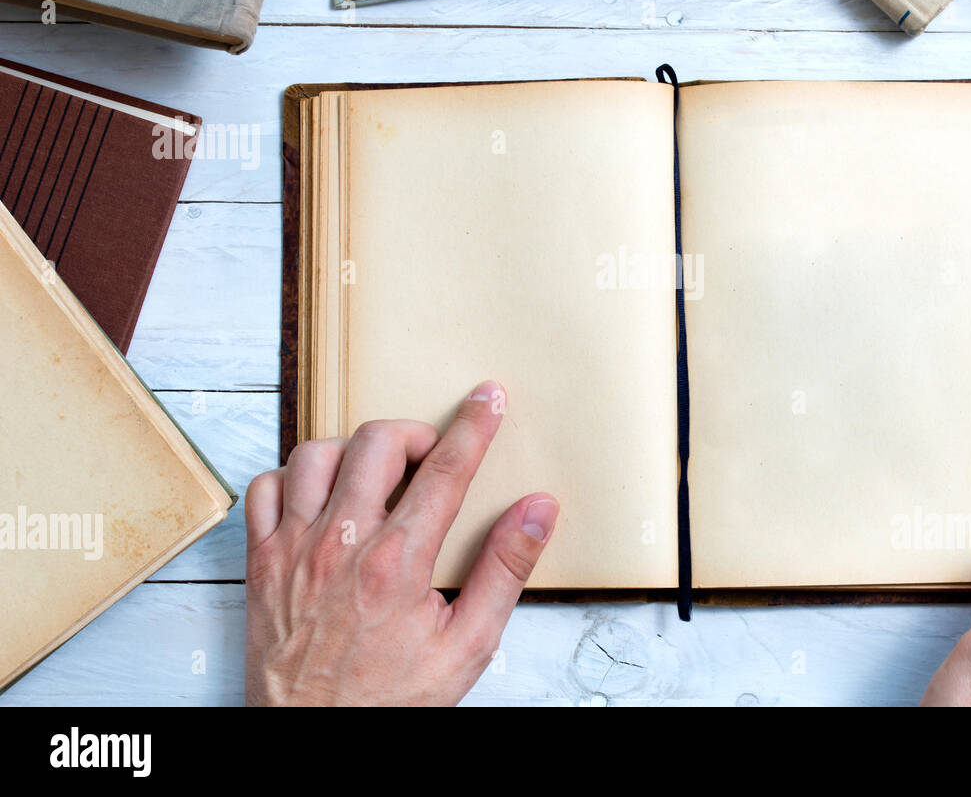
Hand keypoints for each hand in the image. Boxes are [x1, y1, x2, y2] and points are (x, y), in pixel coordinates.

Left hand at [243, 381, 557, 705]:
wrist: (315, 742)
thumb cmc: (389, 701)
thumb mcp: (468, 646)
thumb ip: (505, 570)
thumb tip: (537, 510)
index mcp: (398, 561)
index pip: (447, 469)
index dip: (475, 424)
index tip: (490, 398)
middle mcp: (341, 543)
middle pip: (378, 442)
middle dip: (415, 433)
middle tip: (433, 456)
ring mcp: (294, 549)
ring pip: (316, 453)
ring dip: (353, 449)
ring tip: (378, 472)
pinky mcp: (262, 563)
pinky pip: (265, 489)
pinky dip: (293, 478)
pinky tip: (320, 496)